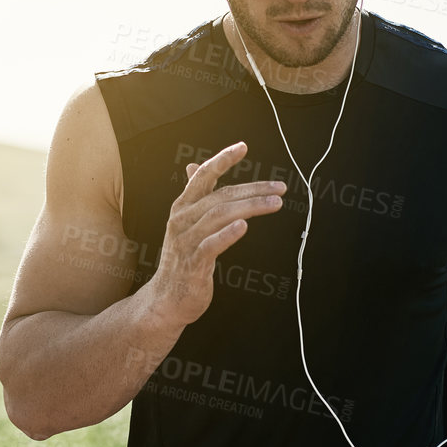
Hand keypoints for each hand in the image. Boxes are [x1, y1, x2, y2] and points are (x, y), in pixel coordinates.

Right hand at [144, 141, 286, 329]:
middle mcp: (182, 220)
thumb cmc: (181, 258)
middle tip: (280, 188)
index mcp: (183, 207)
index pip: (202, 176)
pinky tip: (243, 227)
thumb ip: (194, 195)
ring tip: (275, 204)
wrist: (166, 299)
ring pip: (220, 216)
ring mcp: (186, 242)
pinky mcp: (193, 264)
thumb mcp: (185, 223)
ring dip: (250, 208)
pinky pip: (210, 245)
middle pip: (221, 197)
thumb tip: (193, 167)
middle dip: (253, 189)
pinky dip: (227, 235)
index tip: (242, 147)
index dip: (222, 160)